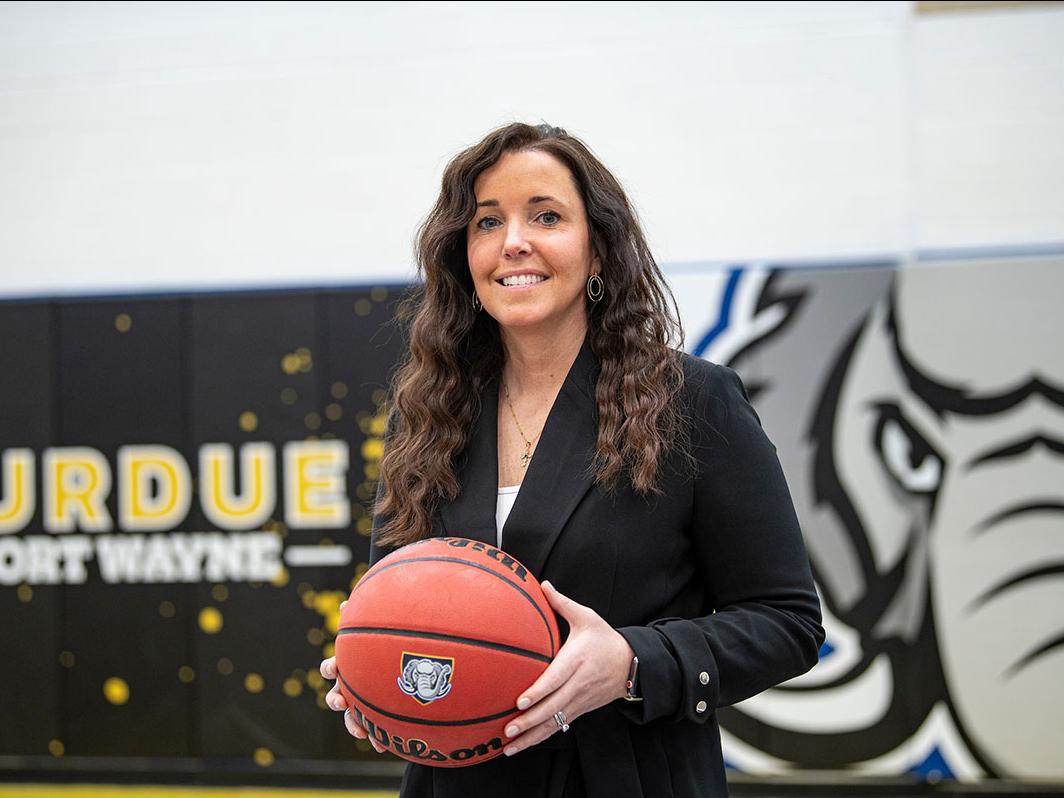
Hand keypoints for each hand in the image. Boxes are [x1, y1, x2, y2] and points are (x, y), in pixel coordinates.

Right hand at [320, 600, 386, 752]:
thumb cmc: (391, 643)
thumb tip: (346, 603)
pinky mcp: (378, 716)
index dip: (331, 668)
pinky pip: (374, 729)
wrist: (409, 663)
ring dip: (353, 724)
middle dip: (336, 699)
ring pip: (351, 717)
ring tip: (360, 732)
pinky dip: (376, 737)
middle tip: (342, 700)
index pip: (334, 667)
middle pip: (336, 695)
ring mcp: (365, 702)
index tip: (335, 669)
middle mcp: (354, 684)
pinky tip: (384, 746)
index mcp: (353, 665)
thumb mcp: (380, 630)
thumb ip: (364, 620)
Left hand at [501, 581, 633, 756]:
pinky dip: (541, 737)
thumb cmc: (605, 638)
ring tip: (509, 746)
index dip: (539, 691)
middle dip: (530, 720)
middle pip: (553, 706)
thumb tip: (543, 584)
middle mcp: (578, 684)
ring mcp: (580, 700)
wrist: (633, 664)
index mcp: (577, 660)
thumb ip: (562, 603)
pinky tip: (523, 745)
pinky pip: (558, 726)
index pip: (556, 678)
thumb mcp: (587, 617)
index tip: (521, 701)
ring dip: (532, 736)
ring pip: (554, 722)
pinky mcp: (580, 710)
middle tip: (508, 729)